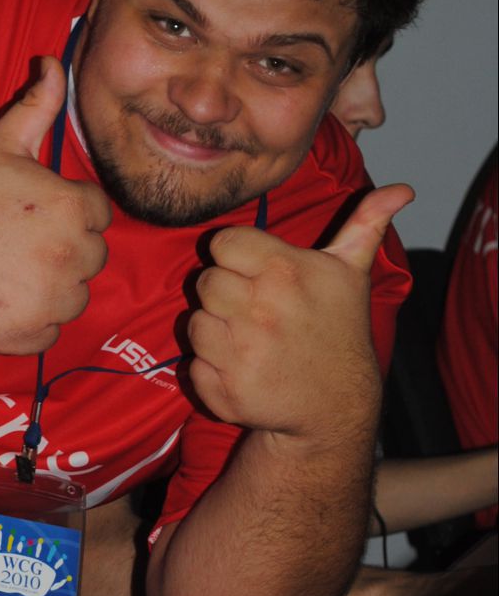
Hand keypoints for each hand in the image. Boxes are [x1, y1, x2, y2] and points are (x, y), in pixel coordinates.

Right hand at [0, 58, 111, 354]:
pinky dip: (34, 322)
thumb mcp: (1, 143)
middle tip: (23, 243)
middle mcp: (72, 256)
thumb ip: (37, 105)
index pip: (97, 213)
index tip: (37, 214)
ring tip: (14, 271)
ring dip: (55, 287)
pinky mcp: (29, 334)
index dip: (70, 211)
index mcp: (73, 208)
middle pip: (92, 257)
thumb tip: (52, 63)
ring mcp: (51, 300)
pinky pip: (51, 332)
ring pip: (77, 296)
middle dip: (67, 250)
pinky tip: (5, 300)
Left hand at [187, 183, 413, 442]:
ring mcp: (242, 354)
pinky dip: (210, 369)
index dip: (234, 256)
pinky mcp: (226, 391)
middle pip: (204, 282)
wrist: (335, 407)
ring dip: (215, 331)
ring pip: (195, 323)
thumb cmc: (338, 330)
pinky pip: (193, 365)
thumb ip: (366, 224)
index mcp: (284, 272)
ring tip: (249, 339)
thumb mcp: (353, 273)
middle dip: (224, 294)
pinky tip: (241, 368)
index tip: (254, 272)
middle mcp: (261, 310)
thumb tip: (403, 188)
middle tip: (254, 310)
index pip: (222, 242)